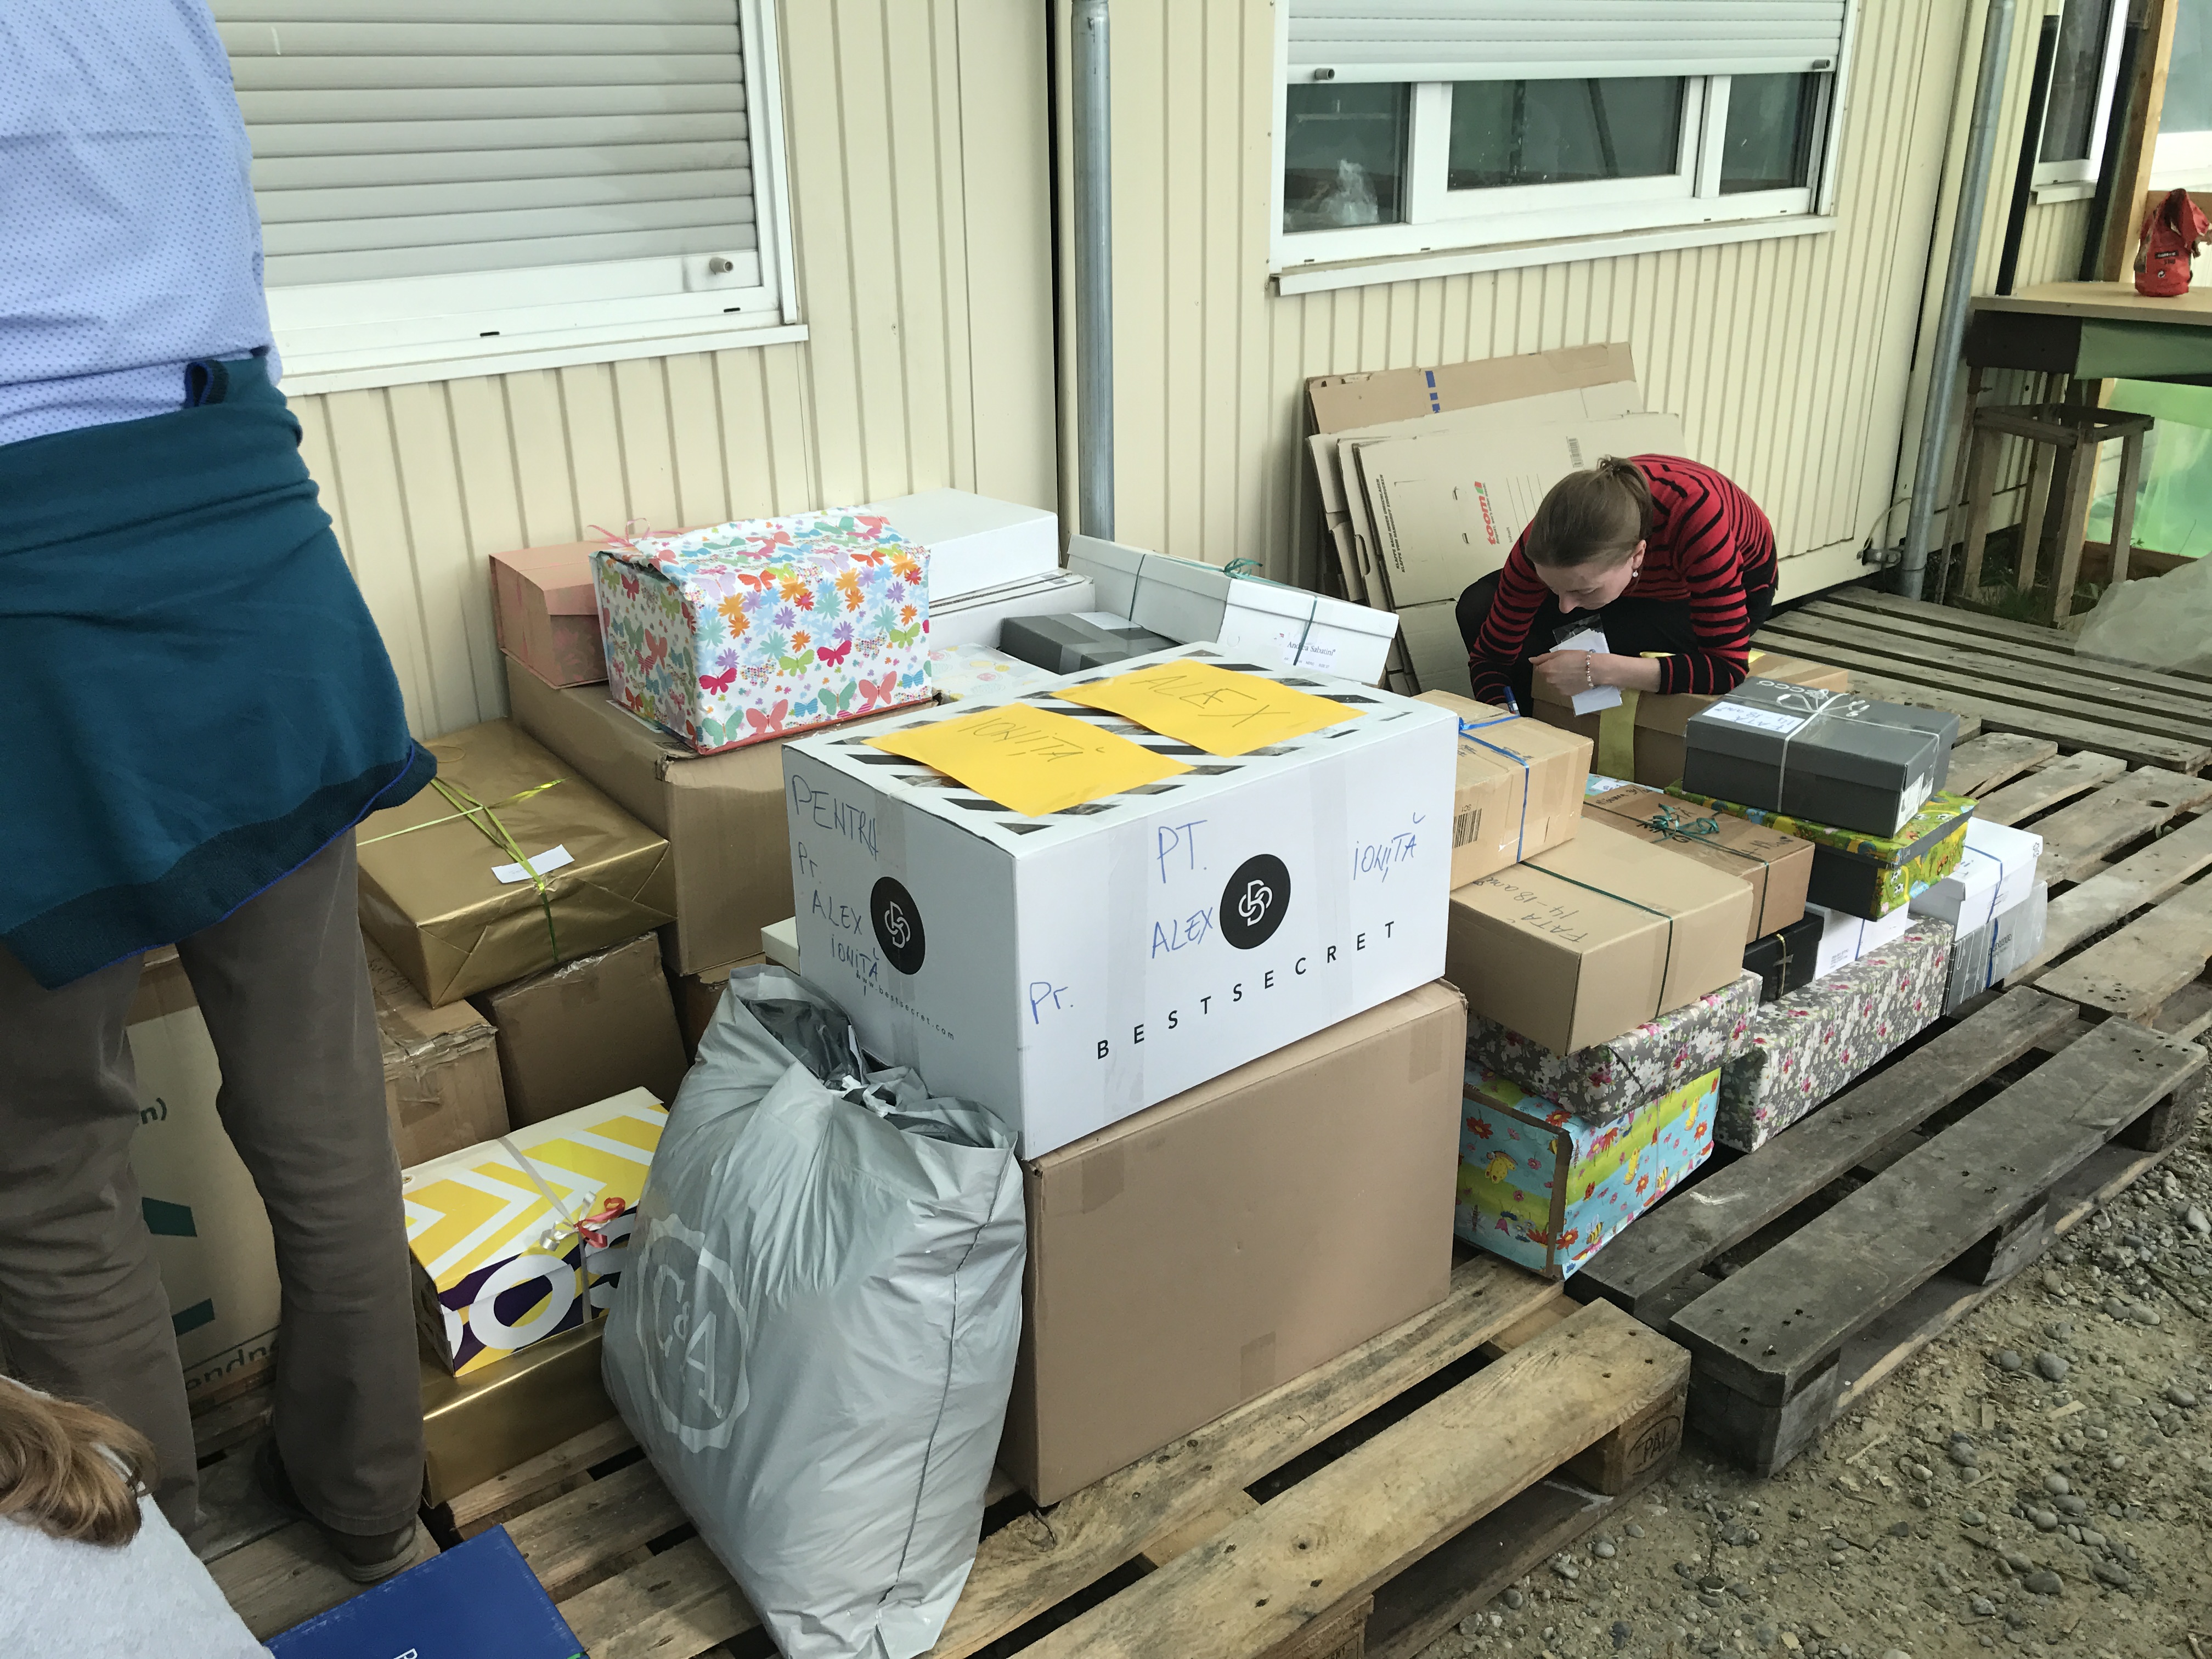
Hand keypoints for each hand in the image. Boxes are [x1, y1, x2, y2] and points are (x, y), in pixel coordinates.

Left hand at [1530, 651, 1665, 696]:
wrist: (1595, 670)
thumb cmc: (1579, 658)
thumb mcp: (1560, 653)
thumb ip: (1543, 657)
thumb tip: (1531, 660)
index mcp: (1546, 669)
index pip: (1539, 667)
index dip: (1548, 663)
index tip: (1558, 661)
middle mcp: (1549, 681)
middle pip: (1546, 675)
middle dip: (1553, 671)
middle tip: (1566, 665)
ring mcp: (1557, 689)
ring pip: (1553, 682)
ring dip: (1558, 678)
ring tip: (1571, 672)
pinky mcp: (1565, 694)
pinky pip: (1561, 688)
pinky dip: (1565, 684)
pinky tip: (1574, 679)